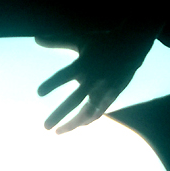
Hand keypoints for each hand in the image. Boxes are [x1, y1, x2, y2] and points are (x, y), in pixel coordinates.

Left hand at [36, 20, 161, 133]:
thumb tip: (35, 38)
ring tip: (57, 132)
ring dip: (72, 124)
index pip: (65, 75)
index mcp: (85, 63)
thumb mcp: (81, 39)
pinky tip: (75, 126)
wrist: (133, 45)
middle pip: (74, 101)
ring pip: (87, 113)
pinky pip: (98, 112)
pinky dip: (86, 120)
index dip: (52, 84)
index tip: (38, 93)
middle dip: (59, 115)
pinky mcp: (113, 95)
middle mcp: (94, 78)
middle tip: (45, 127)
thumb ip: (58, 41)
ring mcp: (105, 89)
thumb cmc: (102, 43)